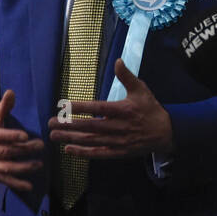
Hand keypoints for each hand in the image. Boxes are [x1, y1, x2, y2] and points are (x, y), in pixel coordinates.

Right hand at [0, 89, 44, 191]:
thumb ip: (4, 106)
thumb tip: (11, 92)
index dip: (11, 136)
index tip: (25, 135)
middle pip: (5, 151)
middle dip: (23, 149)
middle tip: (40, 145)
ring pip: (6, 167)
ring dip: (23, 167)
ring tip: (39, 164)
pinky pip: (5, 180)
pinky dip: (16, 184)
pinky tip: (29, 186)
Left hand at [48, 59, 173, 158]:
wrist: (165, 133)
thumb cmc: (150, 109)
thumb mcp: (141, 90)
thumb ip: (127, 77)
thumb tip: (118, 61)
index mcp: (124, 110)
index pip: (99, 108)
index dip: (81, 107)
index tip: (64, 105)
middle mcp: (120, 127)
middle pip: (90, 127)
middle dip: (69, 125)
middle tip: (50, 122)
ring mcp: (118, 141)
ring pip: (91, 141)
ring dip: (71, 138)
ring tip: (53, 135)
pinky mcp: (118, 152)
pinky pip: (98, 154)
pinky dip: (82, 153)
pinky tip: (67, 149)